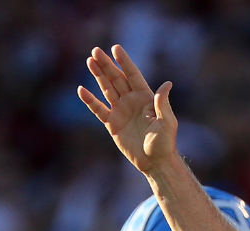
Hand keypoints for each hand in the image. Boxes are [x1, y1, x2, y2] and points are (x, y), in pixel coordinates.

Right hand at [78, 45, 178, 174]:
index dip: (124, 62)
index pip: (133, 75)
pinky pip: (99, 110)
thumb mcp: (167, 122)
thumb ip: (162, 103)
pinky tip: (82, 90)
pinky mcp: (112, 124)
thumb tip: (167, 84)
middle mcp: (132, 101)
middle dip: (106, 65)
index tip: (115, 48)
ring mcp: (121, 111)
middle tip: (95, 51)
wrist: (154, 162)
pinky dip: (90, 100)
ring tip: (89, 61)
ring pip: (107, 89)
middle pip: (117, 79)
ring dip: (98, 76)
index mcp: (145, 98)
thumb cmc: (164, 143)